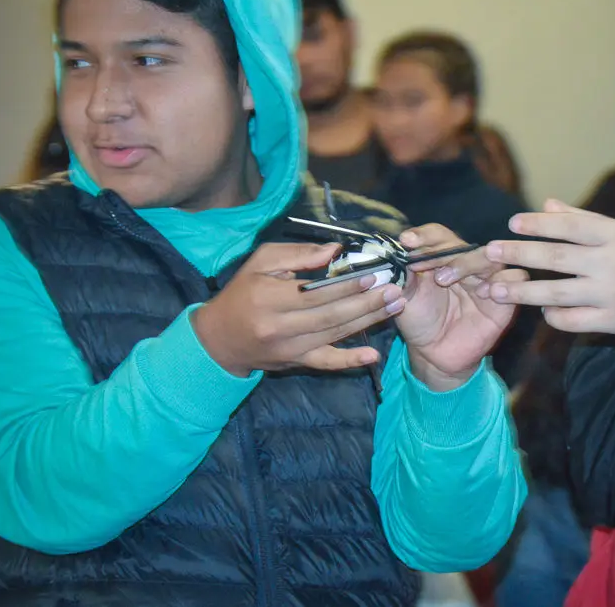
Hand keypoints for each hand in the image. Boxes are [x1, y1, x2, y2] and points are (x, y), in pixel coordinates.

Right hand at [192, 242, 405, 375]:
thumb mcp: (261, 263)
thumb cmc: (242, 293)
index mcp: (270, 298)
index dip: (347, 286)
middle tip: (395, 290)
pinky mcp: (296, 362)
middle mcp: (281, 327)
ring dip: (369, 321)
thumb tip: (335, 250)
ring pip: (335, 334)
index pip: (316, 293)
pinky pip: (326, 363)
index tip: (373, 275)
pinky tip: (373, 356)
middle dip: (367, 303)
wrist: (219, 339)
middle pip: (331, 315)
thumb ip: (298, 255)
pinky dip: (350, 360)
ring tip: (395, 306)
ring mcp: (290, 348)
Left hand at [395, 224, 527, 391]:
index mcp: (443, 258)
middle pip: (467, 245)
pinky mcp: (504, 301)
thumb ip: (403, 274)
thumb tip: (398, 254)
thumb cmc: (420, 320)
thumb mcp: (405, 296)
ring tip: (445, 279)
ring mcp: (487, 281)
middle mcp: (467, 265)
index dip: (425, 236)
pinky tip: (485, 292)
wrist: (432, 354)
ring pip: (492, 258)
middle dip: (446, 253)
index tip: (407, 241)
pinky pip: (516, 279)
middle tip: (427, 270)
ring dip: (470, 263)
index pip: (440, 235)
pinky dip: (504, 281)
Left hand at [484, 199, 614, 338]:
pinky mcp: (610, 321)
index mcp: (613, 236)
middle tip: (490, 251)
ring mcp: (609, 294)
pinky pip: (572, 321)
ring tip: (495, 289)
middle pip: (556, 258)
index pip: (570, 226)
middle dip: (519, 254)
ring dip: (523, 291)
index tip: (512, 223)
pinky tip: (539, 308)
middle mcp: (610, 264)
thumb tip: (547, 204)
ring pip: (557, 293)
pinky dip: (552, 315)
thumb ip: (582, 219)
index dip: (539, 224)